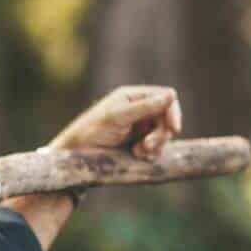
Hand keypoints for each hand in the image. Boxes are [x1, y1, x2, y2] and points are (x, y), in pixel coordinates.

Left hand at [48, 85, 182, 159]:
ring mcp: (139, 126)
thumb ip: (145, 106)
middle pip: (167, 118)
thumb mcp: (119, 117)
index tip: (174, 129)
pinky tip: (137, 155)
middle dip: (161, 133)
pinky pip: (156, 146)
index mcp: (133, 96)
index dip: (172, 112)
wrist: (77, 156)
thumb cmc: (92, 131)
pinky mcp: (138, 142)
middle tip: (147, 146)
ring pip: (163, 134)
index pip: (165, 98)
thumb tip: (172, 94)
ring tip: (139, 152)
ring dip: (156, 145)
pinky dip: (151, 152)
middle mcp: (139, 109)